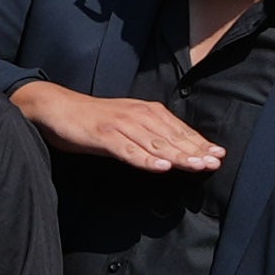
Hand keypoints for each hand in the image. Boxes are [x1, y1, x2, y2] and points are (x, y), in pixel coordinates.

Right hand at [22, 83, 230, 174]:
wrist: (56, 107)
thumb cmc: (90, 120)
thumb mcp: (123, 125)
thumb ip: (144, 136)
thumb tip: (167, 151)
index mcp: (145, 112)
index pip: (177, 130)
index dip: (198, 143)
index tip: (218, 155)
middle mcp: (137, 115)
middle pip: (171, 137)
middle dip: (195, 150)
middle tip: (215, 163)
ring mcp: (121, 126)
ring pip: (155, 144)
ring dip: (178, 156)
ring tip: (197, 166)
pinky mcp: (104, 137)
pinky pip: (128, 151)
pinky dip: (145, 159)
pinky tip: (161, 167)